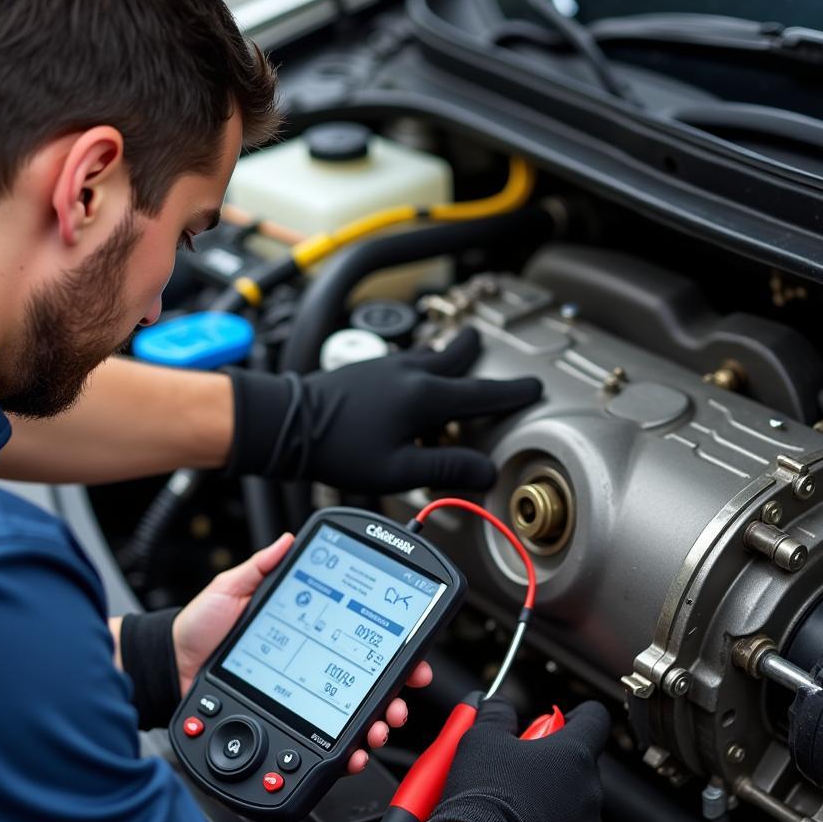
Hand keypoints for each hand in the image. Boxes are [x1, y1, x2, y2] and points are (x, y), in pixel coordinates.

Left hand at [173, 533, 432, 773]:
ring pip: (352, 716)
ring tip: (377, 728)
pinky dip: (343, 752)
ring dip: (374, 724)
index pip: (359, 639)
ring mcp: (301, 698)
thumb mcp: (231, 589)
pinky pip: (322, 741)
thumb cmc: (199, 629)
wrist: (171, 669)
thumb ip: (260, 567)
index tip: (412, 656)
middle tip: (397, 702)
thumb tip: (287, 541)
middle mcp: (311, 665)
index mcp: (308, 632)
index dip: (392, 648)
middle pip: (366, 682)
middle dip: (393, 694)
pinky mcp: (286, 722)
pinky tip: (350, 753)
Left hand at [228, 326, 542, 492]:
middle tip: (486, 348)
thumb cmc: (339, 448)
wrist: (289, 422)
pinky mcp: (368, 370)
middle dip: (475, 353)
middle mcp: (410, 373)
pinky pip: (407, 363)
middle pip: (455, 356)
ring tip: (455, 364)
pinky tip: (412, 385)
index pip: (482, 393)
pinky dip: (421, 368)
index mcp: (426, 396)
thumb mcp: (399, 470)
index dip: (512, 392)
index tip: (533, 386)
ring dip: (446, 360)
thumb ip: (446, 470)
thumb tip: (485, 472)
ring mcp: (387, 367)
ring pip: (429, 356)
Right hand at [418, 697, 608, 821]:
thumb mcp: (481, 736)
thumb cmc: (484, 795)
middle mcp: (589, 790)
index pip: (594, 718)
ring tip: (516, 805)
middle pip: (580, 764)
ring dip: (554, 799)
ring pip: (576, 803)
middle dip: (554, 762)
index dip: (576, 715)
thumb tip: (497, 703)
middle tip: (519, 767)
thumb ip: (496, 713)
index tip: (556, 722)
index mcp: (573, 753)